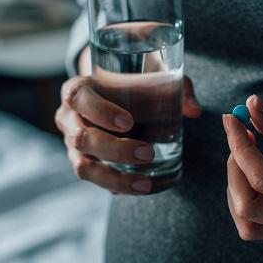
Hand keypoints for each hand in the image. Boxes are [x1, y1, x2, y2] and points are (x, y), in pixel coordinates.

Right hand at [56, 74, 201, 193]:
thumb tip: (194, 110)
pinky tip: (142, 187)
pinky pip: (96, 180)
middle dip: (115, 149)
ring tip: (145, 183)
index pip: (78, 98)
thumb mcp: (151, 76)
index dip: (100, 111)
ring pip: (84, 167)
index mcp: (77, 90)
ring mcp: (73, 145)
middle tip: (148, 153)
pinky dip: (118, 187)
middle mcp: (68, 119)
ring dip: (114, 178)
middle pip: (81, 138)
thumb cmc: (131, 83)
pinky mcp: (85, 163)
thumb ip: (175, 87)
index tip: (128, 121)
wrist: (116, 95)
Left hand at [223, 94, 262, 239]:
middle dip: (235, 170)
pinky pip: (256, 223)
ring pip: (248, 223)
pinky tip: (251, 170)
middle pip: (248, 209)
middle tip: (241, 137)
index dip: (240, 148)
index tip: (232, 120)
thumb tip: (251, 105)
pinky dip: (244, 198)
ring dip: (235, 189)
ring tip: (245, 155)